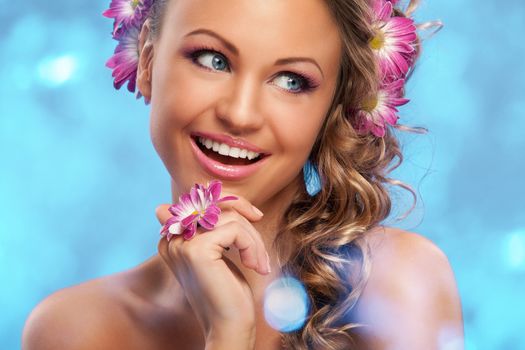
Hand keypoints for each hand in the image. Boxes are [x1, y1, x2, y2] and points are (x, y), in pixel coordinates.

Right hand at [156, 193, 269, 345]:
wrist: (229, 327)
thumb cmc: (227, 292)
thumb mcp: (220, 251)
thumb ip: (209, 224)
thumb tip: (187, 198)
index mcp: (172, 237)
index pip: (203, 199)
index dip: (233, 204)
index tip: (254, 220)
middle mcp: (171, 238)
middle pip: (218, 204)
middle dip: (247, 222)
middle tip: (259, 252)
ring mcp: (181, 243)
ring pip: (230, 217)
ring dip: (254, 240)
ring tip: (259, 263)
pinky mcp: (197, 250)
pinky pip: (236, 230)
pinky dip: (253, 247)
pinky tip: (256, 267)